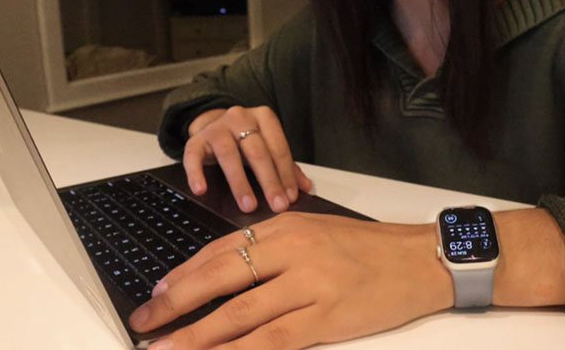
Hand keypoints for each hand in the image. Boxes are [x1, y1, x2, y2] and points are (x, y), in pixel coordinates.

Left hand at [129, 213, 453, 348]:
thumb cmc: (369, 247)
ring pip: (240, 313)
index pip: (223, 248)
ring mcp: (309, 284)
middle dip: (176, 300)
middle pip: (221, 277)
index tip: (160, 288)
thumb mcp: (318, 232)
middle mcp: (292, 251)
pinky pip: (273, 339)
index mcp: (287, 227)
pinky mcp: (327, 316)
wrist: (421, 259)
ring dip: (197, 334)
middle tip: (143, 319)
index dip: (186, 272)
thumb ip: (276, 247)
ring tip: (163, 347)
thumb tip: (231, 269)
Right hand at [183, 106, 312, 212]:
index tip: (291, 197)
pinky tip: (202, 190)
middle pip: (256, 151)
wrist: (213, 125)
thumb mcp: (267, 147)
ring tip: (248, 205)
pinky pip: (193, 157)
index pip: (278, 147)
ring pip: (228, 154)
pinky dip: (196, 174)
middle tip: (277, 205)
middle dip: (269, 181)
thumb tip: (306, 188)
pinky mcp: (195, 140)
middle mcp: (240, 117)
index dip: (286, 174)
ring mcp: (216, 127)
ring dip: (240, 183)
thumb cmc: (245, 140)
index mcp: (263, 117)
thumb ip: (286, 166)